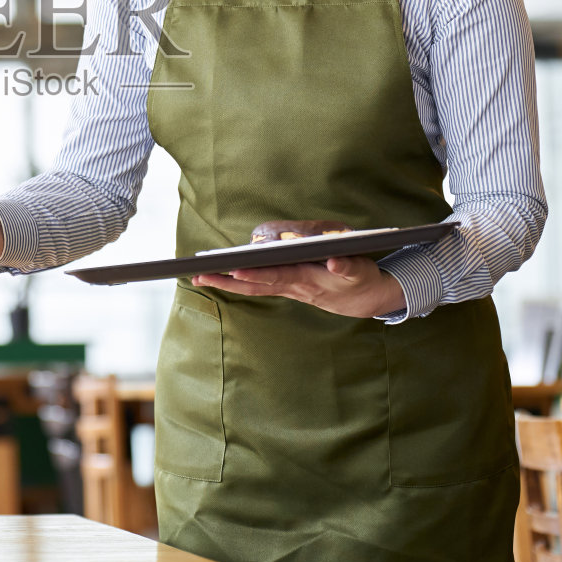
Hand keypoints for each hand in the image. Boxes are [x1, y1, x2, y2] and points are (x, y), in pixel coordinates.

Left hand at [192, 257, 405, 318]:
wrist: (363, 298)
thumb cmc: (358, 275)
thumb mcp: (358, 269)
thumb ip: (344, 265)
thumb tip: (332, 262)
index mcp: (309, 278)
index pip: (278, 275)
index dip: (257, 273)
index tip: (236, 268)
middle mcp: (294, 285)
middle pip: (257, 284)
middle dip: (229, 279)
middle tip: (204, 275)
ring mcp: (289, 289)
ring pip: (253, 288)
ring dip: (225, 283)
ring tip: (198, 276)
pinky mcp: (287, 287)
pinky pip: (258, 288)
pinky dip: (237, 284)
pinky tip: (217, 277)